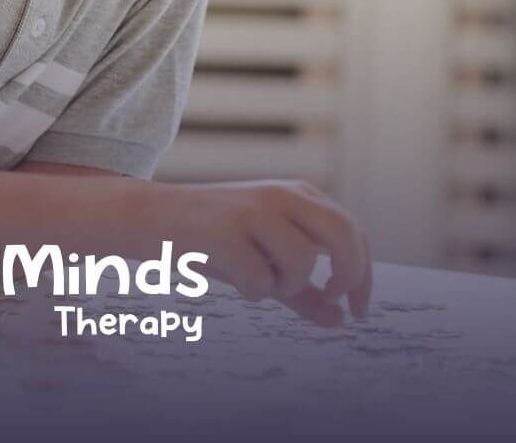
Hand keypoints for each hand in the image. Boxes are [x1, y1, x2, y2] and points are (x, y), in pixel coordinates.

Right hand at [164, 180, 372, 326]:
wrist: (151, 217)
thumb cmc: (212, 241)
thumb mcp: (264, 260)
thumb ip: (303, 290)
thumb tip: (341, 320)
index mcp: (296, 195)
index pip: (353, 232)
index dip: (364, 276)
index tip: (358, 311)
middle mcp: (280, 195)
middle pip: (343, 236)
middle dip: (349, 276)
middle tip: (333, 300)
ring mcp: (252, 210)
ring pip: (303, 263)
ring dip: (284, 286)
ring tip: (257, 279)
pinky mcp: (224, 230)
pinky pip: (260, 281)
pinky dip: (250, 290)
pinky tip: (227, 273)